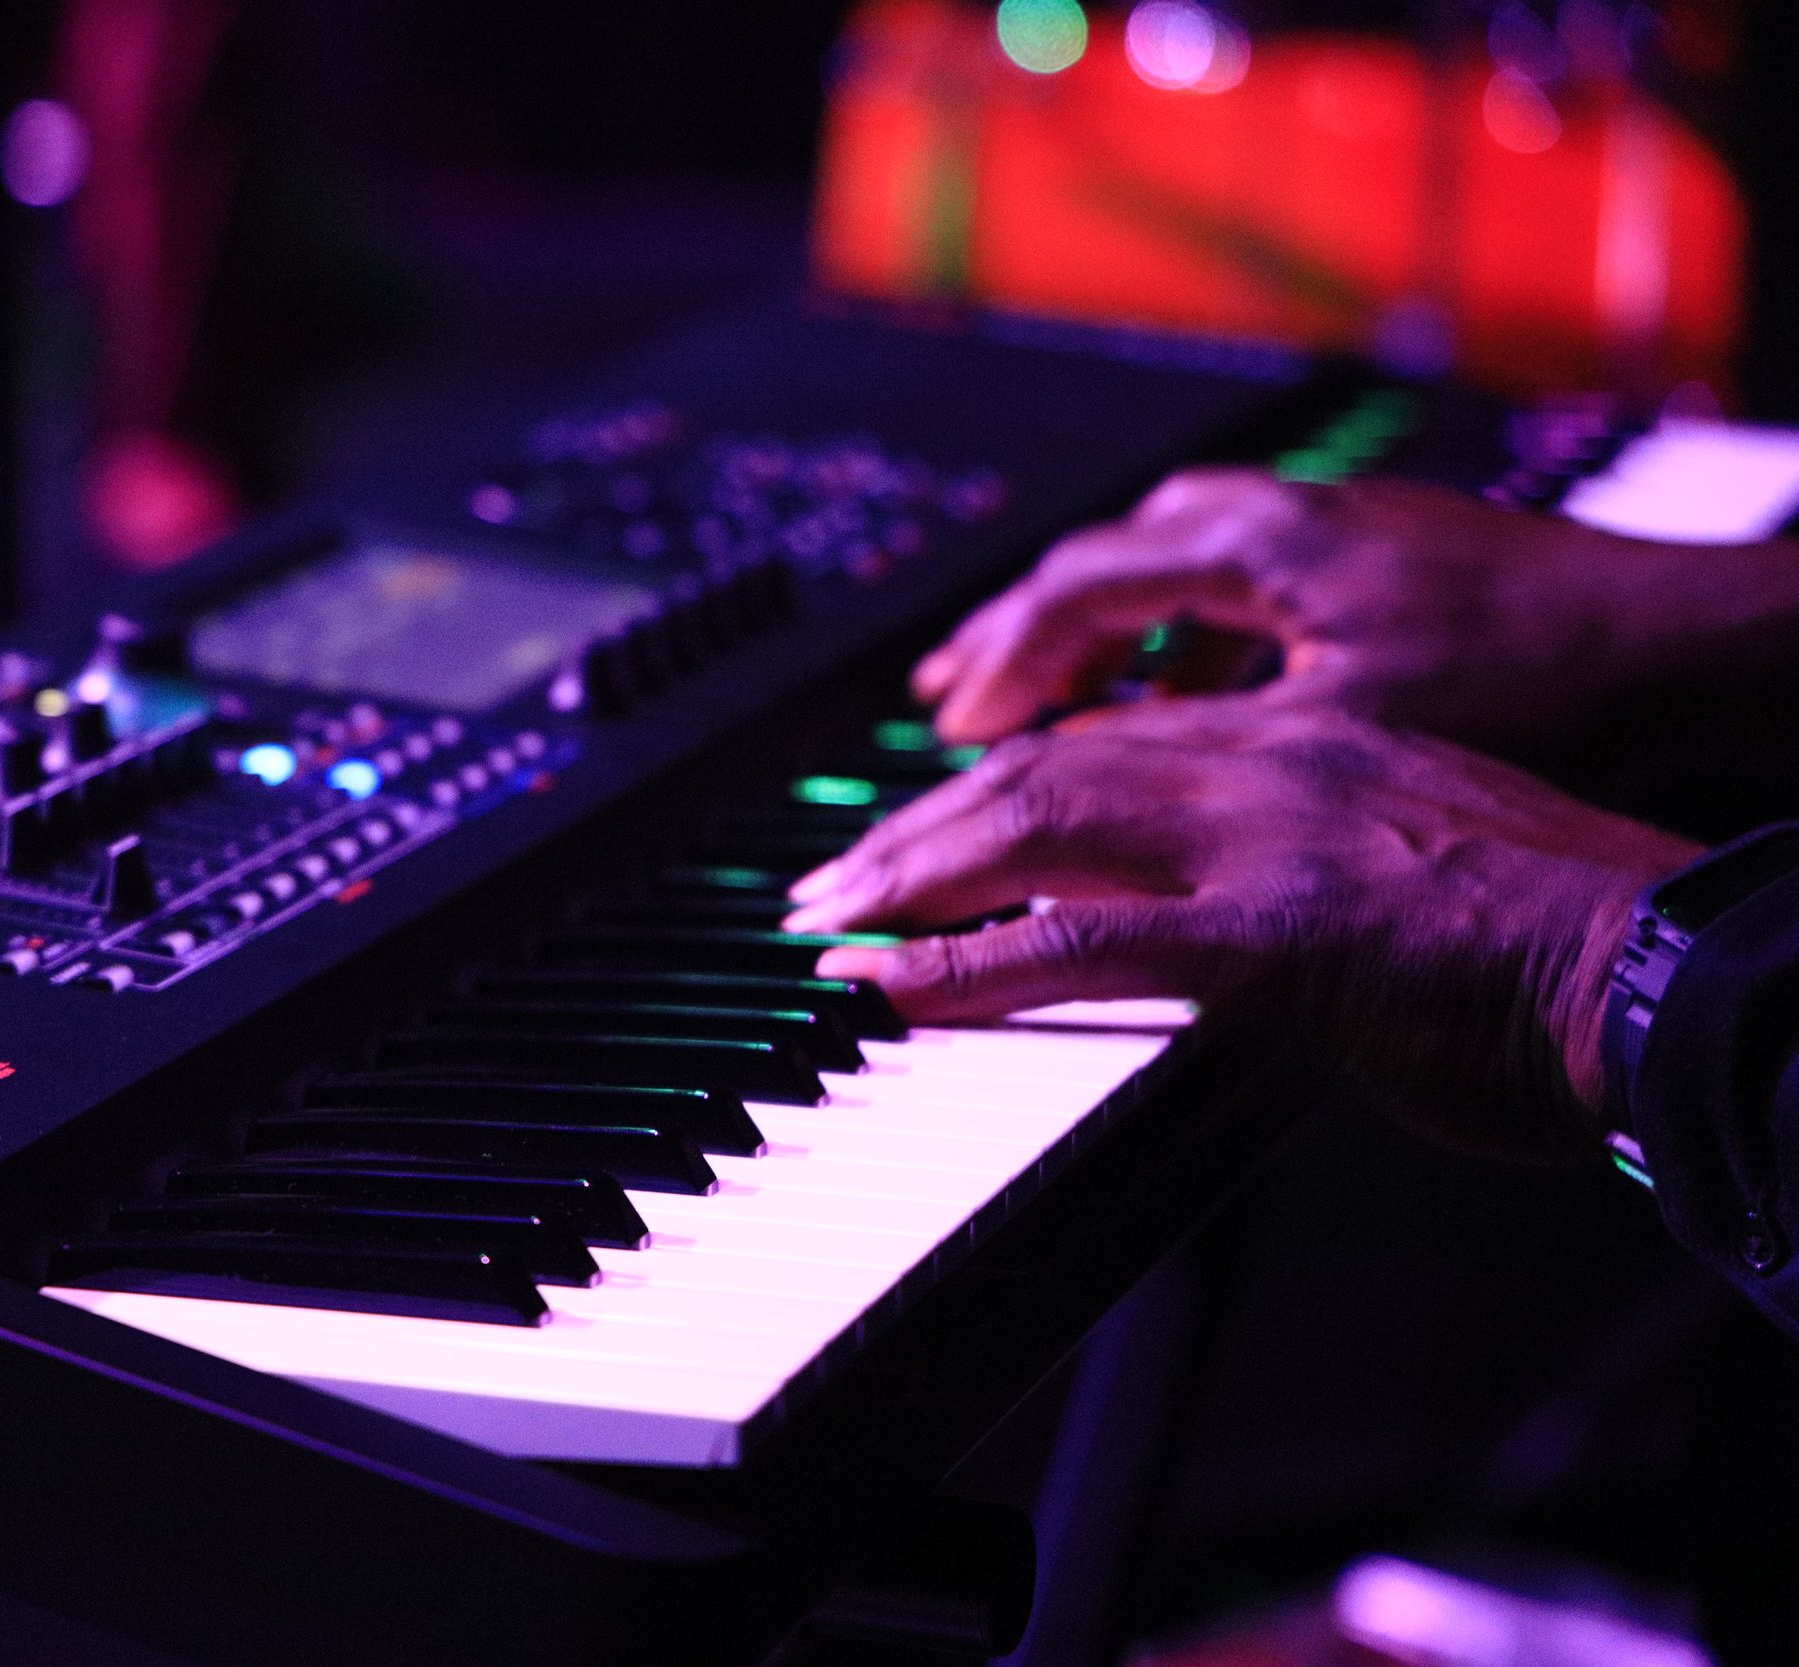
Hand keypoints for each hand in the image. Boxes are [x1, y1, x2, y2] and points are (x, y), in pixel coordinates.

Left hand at [783, 702, 1700, 1161]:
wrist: (1662, 964)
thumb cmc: (1559, 936)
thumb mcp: (1415, 859)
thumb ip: (1309, 861)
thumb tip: (1230, 911)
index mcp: (1303, 739)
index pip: (1108, 740)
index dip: (994, 780)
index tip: (922, 823)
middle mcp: (1266, 764)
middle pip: (1043, 768)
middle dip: (918, 825)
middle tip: (832, 880)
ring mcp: (1262, 843)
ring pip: (1037, 829)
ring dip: (913, 878)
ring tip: (829, 924)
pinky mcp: (1266, 938)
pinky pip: (1079, 944)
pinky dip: (968, 966)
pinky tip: (891, 987)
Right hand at [911, 468, 1798, 752]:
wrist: (1691, 639)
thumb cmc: (1547, 687)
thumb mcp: (1352, 737)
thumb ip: (1206, 745)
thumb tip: (1084, 787)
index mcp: (1267, 547)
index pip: (1079, 592)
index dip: (1001, 668)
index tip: (955, 729)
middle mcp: (1285, 517)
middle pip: (1098, 565)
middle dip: (1012, 645)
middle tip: (952, 702)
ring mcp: (1327, 527)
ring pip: (1156, 563)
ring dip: (1082, 635)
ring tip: (1023, 702)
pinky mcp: (1367, 555)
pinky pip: (1224, 580)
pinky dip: (1167, 637)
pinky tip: (1165, 701)